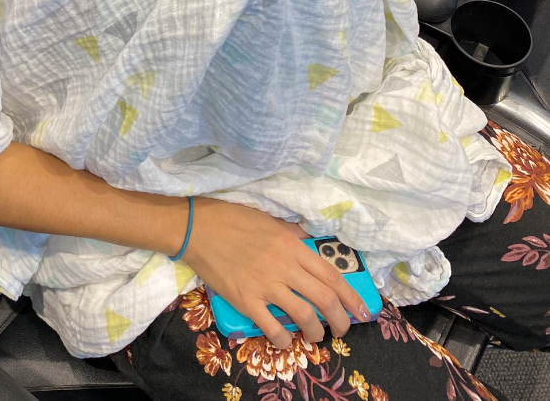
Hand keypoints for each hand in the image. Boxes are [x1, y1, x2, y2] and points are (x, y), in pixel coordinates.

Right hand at [183, 199, 371, 347]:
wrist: (197, 227)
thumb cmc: (231, 218)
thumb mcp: (268, 219)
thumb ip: (291, 233)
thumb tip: (308, 241)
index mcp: (291, 245)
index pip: (331, 275)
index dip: (351, 296)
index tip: (361, 310)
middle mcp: (284, 266)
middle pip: (325, 299)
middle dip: (341, 320)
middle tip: (342, 330)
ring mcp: (265, 284)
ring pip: (304, 316)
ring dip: (316, 332)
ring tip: (315, 336)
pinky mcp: (245, 299)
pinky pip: (272, 327)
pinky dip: (283, 339)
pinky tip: (284, 340)